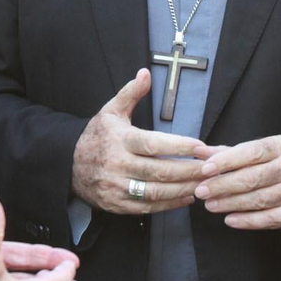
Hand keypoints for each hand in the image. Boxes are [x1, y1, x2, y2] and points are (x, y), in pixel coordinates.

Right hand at [71, 69, 211, 214]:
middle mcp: (118, 165)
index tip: (202, 147)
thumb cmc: (96, 136)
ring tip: (205, 183)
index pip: (153, 144)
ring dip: (184, 189)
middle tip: (212, 168)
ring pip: (156, 192)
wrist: (68, 164)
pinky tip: (187, 196)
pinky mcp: (116, 205)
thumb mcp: (111, 111)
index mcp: (119, 140)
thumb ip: (131, 93)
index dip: (179, 146)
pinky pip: (148, 208)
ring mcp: (116, 187)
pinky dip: (170, 204)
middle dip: (189, 170)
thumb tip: (145, 73)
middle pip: (159, 171)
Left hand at [194, 135, 280, 228]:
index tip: (205, 169)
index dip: (227, 160)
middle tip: (201, 191)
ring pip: (261, 199)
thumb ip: (230, 152)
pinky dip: (249, 221)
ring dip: (232, 203)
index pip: (252, 152)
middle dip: (224, 185)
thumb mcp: (262, 150)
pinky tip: (230, 220)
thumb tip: (199, 152)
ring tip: (210, 205)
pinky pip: (272, 218)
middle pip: (254, 177)